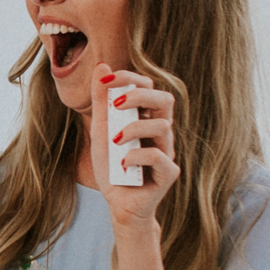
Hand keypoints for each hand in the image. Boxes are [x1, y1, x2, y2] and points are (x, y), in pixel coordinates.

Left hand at [91, 68, 180, 238]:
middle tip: (115, 105)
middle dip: (140, 96)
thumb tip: (102, 66)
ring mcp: (167, 151)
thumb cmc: (112, 165)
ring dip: (134, 129)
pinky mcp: (168, 172)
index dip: (130, 78)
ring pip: (163, 126)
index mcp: (146, 117)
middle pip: (165, 100)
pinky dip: (137, 157)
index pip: (148, 87)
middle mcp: (160, 131)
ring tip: (116, 141)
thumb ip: (101, 101)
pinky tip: (123, 164)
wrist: (118, 203)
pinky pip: (159, 156)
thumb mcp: (101, 131)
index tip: (107, 81)